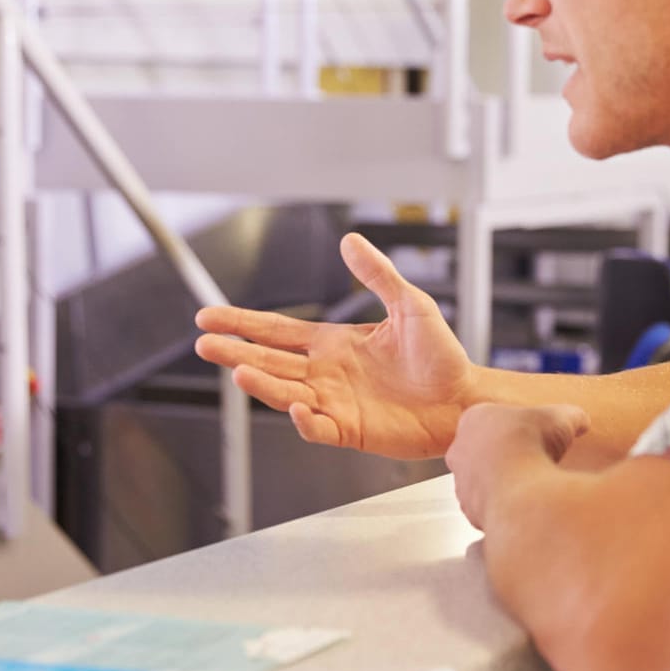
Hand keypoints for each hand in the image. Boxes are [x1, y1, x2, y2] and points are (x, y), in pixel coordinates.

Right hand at [194, 233, 473, 458]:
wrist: (465, 398)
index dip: (243, 323)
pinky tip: (295, 408)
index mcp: (334, 344)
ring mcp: (335, 403)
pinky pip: (318, 427)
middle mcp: (326, 374)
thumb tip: (350, 240)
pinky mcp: (350, 430)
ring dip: (262, 383)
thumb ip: (378, 275)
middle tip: (204, 344)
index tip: (209, 316)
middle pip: (270, 361)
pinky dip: (304, 420)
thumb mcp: (410, 305)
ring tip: (239, 370)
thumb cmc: (441, 356)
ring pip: (285, 393)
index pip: (277, 331)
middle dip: (235, 352)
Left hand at [445, 403, 587, 528]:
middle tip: (529, 463)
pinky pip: (486, 510)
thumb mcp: (560, 419)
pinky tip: (523, 508)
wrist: (518, 489)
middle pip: (481, 452)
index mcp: (475, 418)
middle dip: (503, 458)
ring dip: (502, 485)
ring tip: (529, 489)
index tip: (530, 436)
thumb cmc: (529, 445)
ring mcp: (462, 482)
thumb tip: (580, 420)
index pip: (490, 421)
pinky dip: (503, 509)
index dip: (513, 429)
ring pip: (481, 483)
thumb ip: (570, 417)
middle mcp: (460, 450)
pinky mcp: (469, 512)